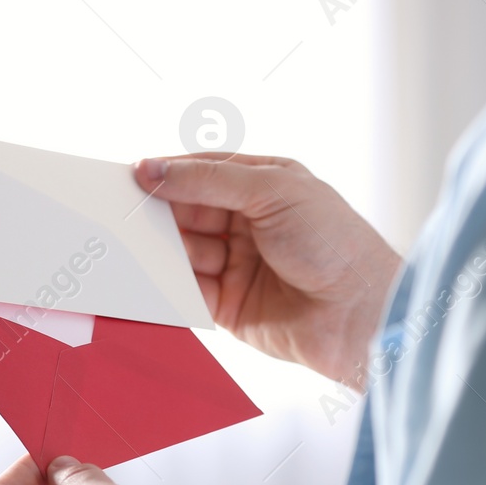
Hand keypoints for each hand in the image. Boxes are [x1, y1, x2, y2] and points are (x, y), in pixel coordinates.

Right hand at [136, 153, 399, 388]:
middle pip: (186, 211)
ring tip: (135, 249)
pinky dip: (167, 286)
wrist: (362, 316)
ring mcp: (237, 264)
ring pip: (182, 251)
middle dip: (158, 214)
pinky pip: (186, 291)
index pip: (202, 172)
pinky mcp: (228, 306)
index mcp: (264, 185)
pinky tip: (150, 280)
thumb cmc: (335, 244)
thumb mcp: (273, 191)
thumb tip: (151, 169)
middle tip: (123, 215)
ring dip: (160, 250)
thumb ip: (208, 180)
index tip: (131, 177)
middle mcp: (248, 222)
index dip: (167, 174)